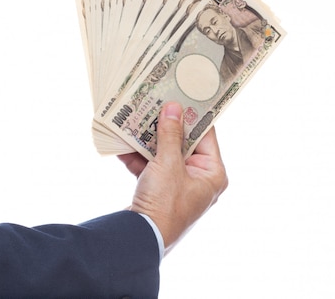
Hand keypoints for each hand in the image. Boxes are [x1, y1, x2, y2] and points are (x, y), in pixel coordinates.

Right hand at [128, 102, 227, 253]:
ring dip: (148, 140)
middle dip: (165, 126)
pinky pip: (150, 167)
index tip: (183, 95)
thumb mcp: (168, 164)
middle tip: (155, 103)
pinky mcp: (158, 191)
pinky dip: (137, 157)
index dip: (193, 115)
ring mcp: (177, 185)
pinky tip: (122, 144)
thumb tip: (173, 108)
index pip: (206, 135)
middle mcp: (198, 179)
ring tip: (135, 119)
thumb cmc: (165, 205)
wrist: (141, 239)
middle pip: (183, 143)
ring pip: (164, 154)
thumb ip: (170, 135)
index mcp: (212, 174)